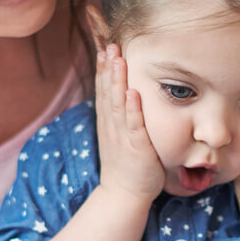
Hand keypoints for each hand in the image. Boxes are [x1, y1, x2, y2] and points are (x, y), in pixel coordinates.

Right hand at [94, 39, 164, 203]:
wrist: (124, 195)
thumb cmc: (126, 166)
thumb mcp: (118, 138)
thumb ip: (120, 118)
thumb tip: (124, 96)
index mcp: (108, 123)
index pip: (103, 91)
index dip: (103, 70)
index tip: (104, 48)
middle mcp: (112, 127)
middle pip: (107, 92)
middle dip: (108, 68)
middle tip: (110, 45)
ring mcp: (122, 137)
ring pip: (117, 104)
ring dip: (117, 81)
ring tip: (118, 59)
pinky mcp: (136, 148)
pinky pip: (134, 125)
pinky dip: (132, 109)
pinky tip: (132, 92)